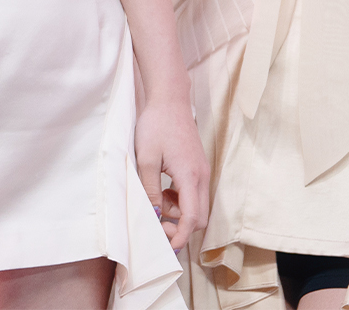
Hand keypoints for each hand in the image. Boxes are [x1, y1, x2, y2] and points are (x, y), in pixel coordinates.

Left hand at [134, 97, 209, 251]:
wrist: (170, 99)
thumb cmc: (156, 124)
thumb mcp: (146, 158)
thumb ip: (151, 189)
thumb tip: (154, 214)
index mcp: (190, 176)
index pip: (192, 218)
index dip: (180, 237)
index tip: (167, 248)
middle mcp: (201, 176)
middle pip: (199, 217)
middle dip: (180, 228)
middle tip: (157, 226)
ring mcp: (202, 171)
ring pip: (197, 206)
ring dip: (178, 213)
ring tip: (156, 202)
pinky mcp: (197, 166)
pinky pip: (193, 194)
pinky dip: (180, 200)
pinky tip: (163, 190)